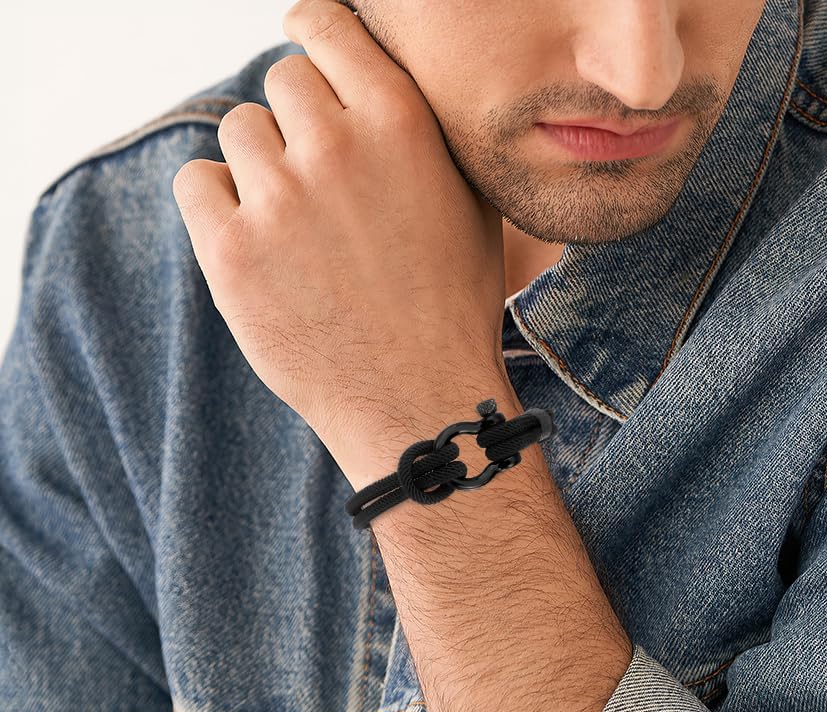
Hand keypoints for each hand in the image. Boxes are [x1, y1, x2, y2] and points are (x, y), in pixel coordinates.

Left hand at [171, 0, 509, 471]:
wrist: (418, 398)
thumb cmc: (451, 306)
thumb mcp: (468, 205)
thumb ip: (420, 133)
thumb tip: (374, 87)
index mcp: (400, 123)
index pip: (326, 27)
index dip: (311, 35)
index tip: (304, 51)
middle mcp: (336, 149)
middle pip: (281, 83)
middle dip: (296, 123)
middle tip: (317, 181)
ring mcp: (279, 201)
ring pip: (239, 134)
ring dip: (260, 168)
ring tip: (294, 226)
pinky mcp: (232, 254)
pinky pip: (196, 184)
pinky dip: (218, 205)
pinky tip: (255, 241)